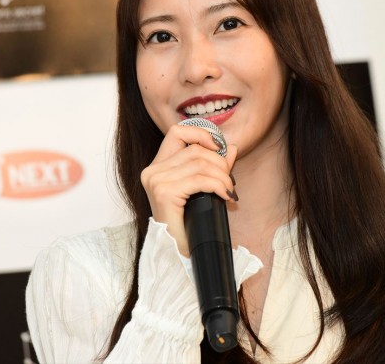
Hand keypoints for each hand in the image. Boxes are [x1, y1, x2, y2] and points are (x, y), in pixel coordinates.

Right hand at [140, 124, 237, 255]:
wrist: (178, 252)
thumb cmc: (189, 223)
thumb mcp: (203, 188)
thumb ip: (214, 166)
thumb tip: (232, 147)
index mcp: (158, 166)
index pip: (177, 132)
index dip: (200, 133)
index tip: (219, 148)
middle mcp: (152, 171)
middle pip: (195, 149)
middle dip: (220, 162)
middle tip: (230, 181)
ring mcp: (156, 181)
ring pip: (200, 163)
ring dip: (222, 176)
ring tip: (229, 191)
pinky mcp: (164, 192)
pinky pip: (200, 179)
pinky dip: (219, 185)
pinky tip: (226, 196)